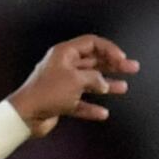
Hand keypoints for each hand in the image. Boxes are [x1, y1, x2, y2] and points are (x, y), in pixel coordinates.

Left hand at [7, 35, 136, 136]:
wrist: (26, 115)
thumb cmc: (47, 92)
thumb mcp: (76, 80)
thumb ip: (94, 79)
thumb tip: (103, 83)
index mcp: (65, 53)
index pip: (92, 44)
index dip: (109, 49)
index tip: (122, 58)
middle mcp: (64, 66)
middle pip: (93, 62)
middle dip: (113, 65)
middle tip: (132, 67)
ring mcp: (62, 84)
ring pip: (89, 82)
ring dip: (106, 85)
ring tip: (123, 88)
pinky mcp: (61, 102)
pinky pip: (80, 103)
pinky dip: (91, 108)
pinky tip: (103, 113)